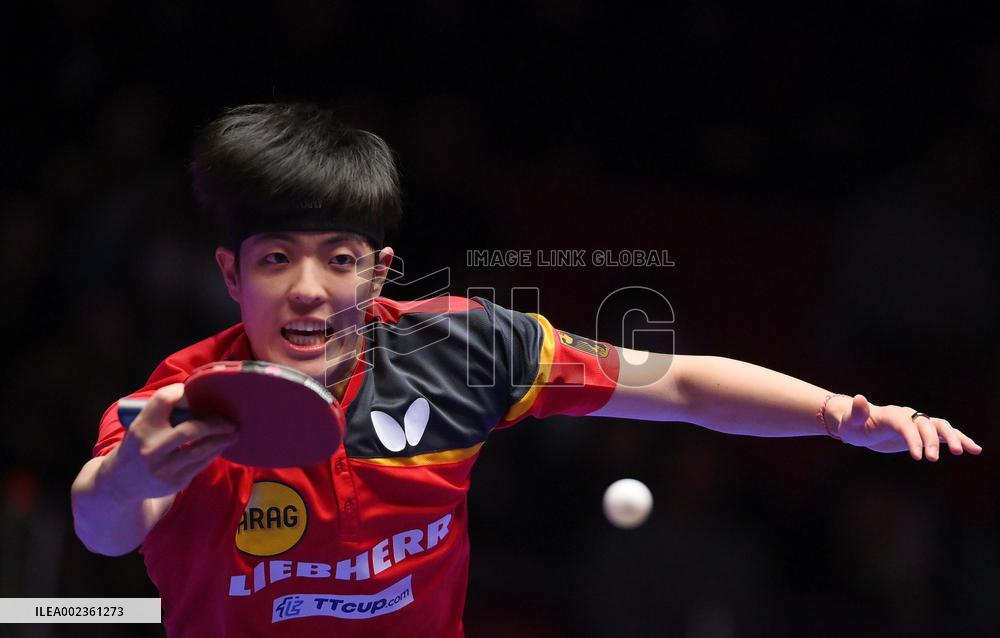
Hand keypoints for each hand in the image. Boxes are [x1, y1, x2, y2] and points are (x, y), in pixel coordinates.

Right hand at [98, 384, 238, 500]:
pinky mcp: (175, 482)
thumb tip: (196, 394)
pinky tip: (221, 445)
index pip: (163, 401)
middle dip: (215, 422)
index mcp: (140, 428)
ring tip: (233, 431)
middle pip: (191, 429)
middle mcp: (151, 448)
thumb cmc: (137, 447)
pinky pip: (201, 463)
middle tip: (228, 419)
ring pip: (201, 449)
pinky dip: (214, 452)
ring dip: (222, 439)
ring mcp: (163, 468)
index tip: (192, 391)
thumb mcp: (140, 427)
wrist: (119, 484)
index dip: (180, 392)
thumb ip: (161, 414)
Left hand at [831, 394, 981, 460]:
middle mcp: (909, 416)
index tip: (918, 457)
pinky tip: (975, 450)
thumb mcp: (851, 421)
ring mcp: (918, 423)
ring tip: (966, 452)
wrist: (860, 423)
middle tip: (932, 459)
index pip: (906, 425)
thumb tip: (859, 398)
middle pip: (926, 425)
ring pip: (941, 427)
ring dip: (954, 438)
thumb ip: (857, 412)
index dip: (914, 439)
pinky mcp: (924, 432)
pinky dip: (960, 440)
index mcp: (892, 414)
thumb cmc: (853, 423)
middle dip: (931, 441)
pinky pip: (945, 434)